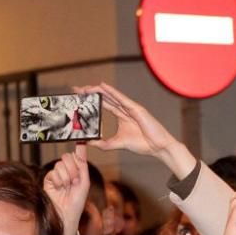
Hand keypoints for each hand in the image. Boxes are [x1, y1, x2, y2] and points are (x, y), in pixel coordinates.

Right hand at [43, 143, 88, 234]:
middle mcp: (67, 172)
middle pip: (67, 157)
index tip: (81, 140)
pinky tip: (59, 188)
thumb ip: (82, 165)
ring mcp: (57, 175)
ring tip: (67, 187)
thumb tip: (80, 149)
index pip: (77, 156)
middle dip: (72, 168)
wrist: (66, 214)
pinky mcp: (48, 179)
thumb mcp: (84, 182)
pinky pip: (53, 172)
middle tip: (74, 180)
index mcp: (77, 172)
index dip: (79, 149)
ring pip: (60, 164)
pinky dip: (58, 180)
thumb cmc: (77, 201)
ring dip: (66, 176)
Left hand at [78, 83, 194, 178]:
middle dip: (91, 93)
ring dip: (98, 91)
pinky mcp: (137, 109)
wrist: (158, 147)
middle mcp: (125, 109)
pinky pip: (122, 99)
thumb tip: (88, 143)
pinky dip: (112, 92)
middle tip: (77, 90)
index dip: (92, 100)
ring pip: (111, 96)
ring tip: (85, 88)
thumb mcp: (118, 143)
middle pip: (105, 98)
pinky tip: (102, 86)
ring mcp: (131, 108)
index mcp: (121, 116)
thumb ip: (103, 144)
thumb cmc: (143, 144)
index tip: (79, 97)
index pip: (104, 104)